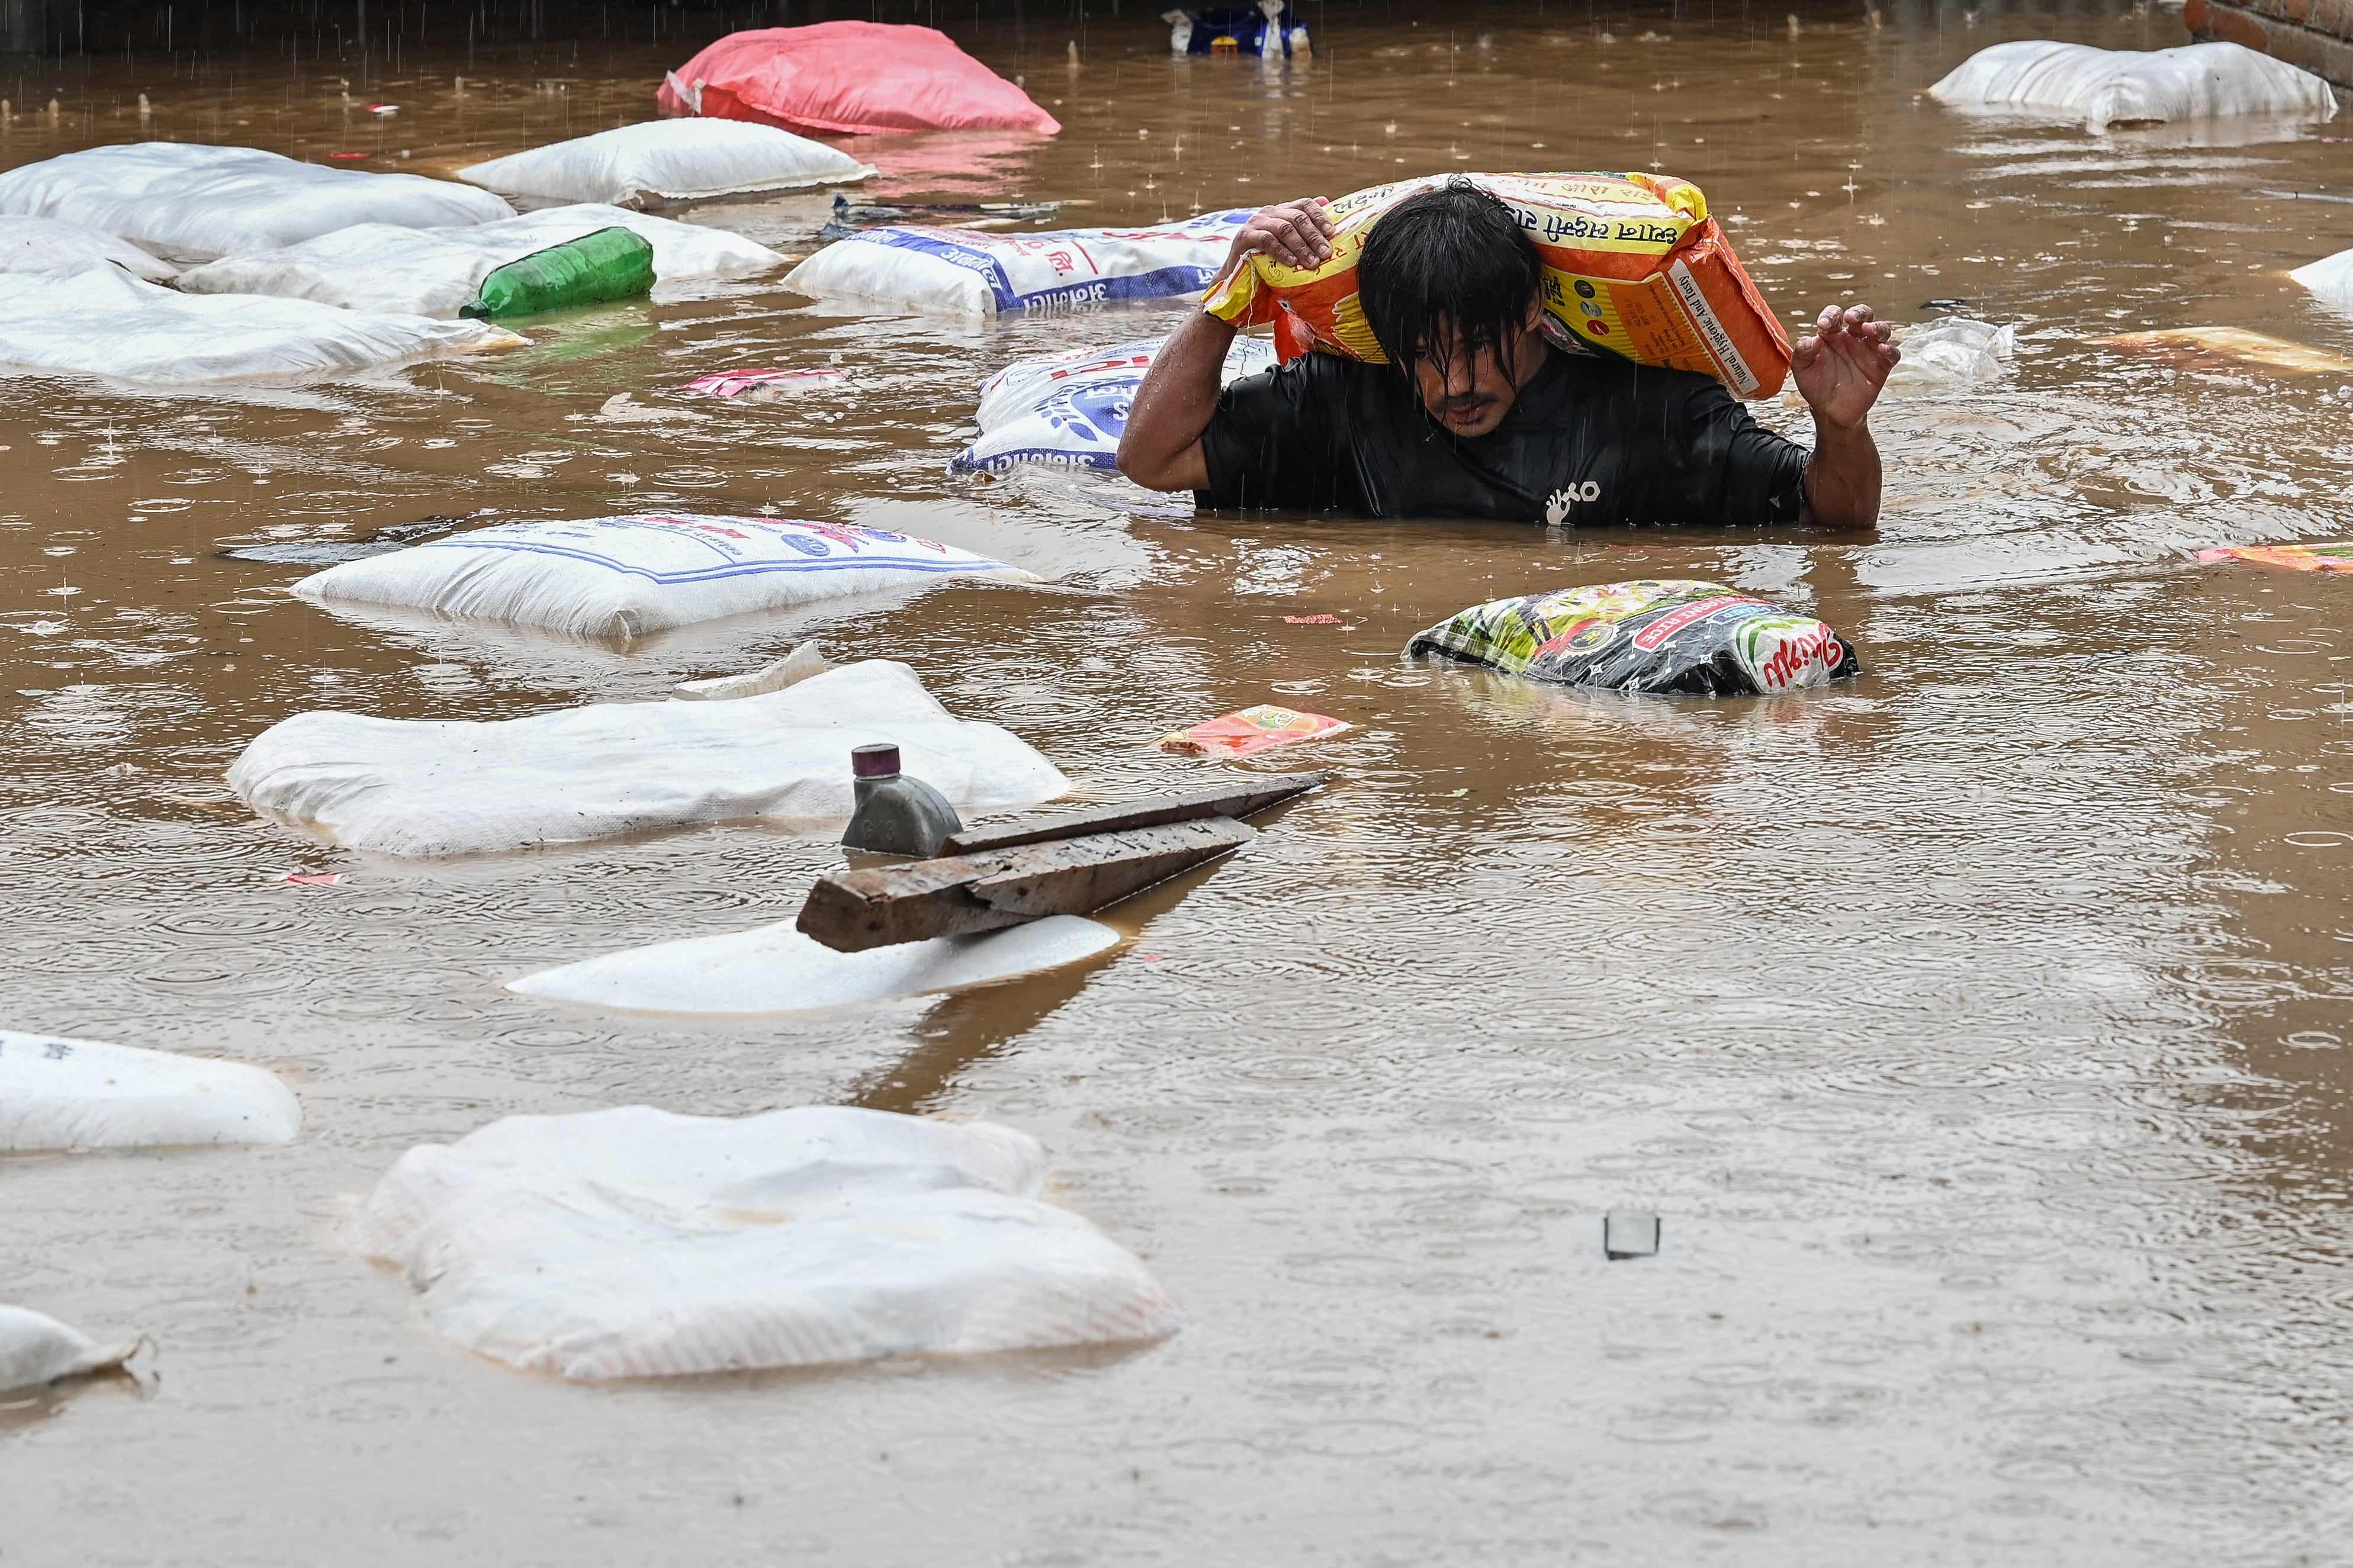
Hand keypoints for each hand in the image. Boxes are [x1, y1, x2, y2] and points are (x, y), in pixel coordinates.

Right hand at [1227, 197, 1334, 271]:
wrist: (1236, 272)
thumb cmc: (1266, 258)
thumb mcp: (1287, 242)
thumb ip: (1303, 226)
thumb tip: (1325, 201)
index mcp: (1282, 211)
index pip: (1304, 205)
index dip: (1319, 216)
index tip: (1331, 231)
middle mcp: (1269, 212)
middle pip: (1297, 218)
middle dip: (1314, 236)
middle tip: (1326, 253)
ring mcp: (1256, 223)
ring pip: (1284, 229)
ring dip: (1301, 246)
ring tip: (1312, 262)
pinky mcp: (1245, 236)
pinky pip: (1267, 240)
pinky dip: (1282, 251)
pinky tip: (1292, 262)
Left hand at [1792, 303, 1897, 430]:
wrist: (1829, 411)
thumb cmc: (1816, 386)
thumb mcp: (1802, 370)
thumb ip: (1803, 352)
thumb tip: (1814, 339)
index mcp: (1832, 335)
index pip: (1834, 315)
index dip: (1831, 315)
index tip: (1824, 325)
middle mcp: (1852, 339)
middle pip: (1862, 316)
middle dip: (1859, 312)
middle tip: (1851, 318)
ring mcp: (1868, 352)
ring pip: (1880, 331)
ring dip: (1877, 327)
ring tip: (1868, 330)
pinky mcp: (1880, 367)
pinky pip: (1891, 355)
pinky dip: (1890, 350)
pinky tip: (1882, 350)